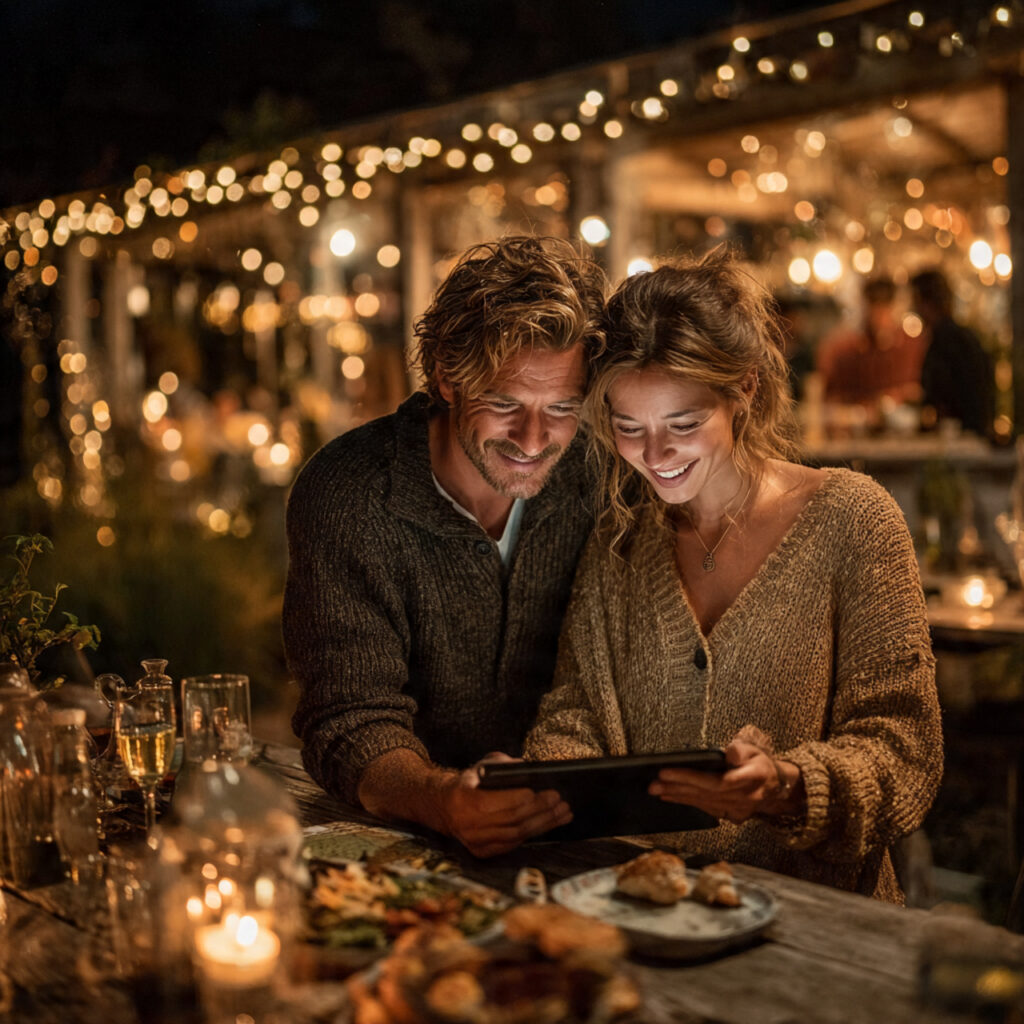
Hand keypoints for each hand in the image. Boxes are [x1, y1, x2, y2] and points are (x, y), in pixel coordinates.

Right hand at [438, 752, 571, 857]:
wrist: (445, 806)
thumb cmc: (470, 782)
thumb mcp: (483, 766)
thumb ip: (505, 765)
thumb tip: (531, 770)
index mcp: (463, 799)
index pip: (497, 802)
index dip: (520, 798)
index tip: (542, 791)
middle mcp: (467, 824)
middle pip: (511, 820)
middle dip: (539, 810)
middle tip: (560, 800)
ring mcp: (474, 842)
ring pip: (516, 835)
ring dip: (543, 824)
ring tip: (562, 813)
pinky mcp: (482, 852)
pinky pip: (513, 844)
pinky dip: (532, 834)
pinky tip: (548, 824)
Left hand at [648, 739, 799, 824]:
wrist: (778, 788)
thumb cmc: (761, 763)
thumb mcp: (755, 749)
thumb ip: (741, 750)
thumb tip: (727, 754)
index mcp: (751, 778)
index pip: (717, 781)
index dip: (690, 777)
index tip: (666, 771)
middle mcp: (745, 797)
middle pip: (705, 793)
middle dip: (676, 787)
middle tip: (653, 784)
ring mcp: (739, 809)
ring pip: (704, 803)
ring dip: (679, 796)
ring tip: (656, 790)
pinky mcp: (733, 815)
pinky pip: (707, 809)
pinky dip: (689, 802)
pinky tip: (673, 798)